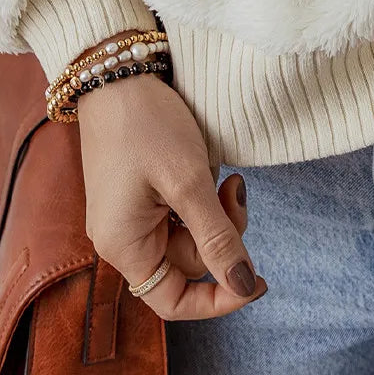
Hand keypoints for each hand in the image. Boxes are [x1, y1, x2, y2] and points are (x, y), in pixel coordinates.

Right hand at [77, 50, 267, 320]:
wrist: (115, 73)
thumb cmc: (145, 124)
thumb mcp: (188, 181)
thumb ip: (217, 237)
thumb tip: (242, 285)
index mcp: (124, 246)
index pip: (174, 301)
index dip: (218, 299)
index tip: (258, 280)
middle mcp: (122, 238)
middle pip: (188, 263)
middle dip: (222, 235)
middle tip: (236, 188)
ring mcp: (129, 215)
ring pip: (189, 236)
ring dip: (215, 212)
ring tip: (223, 174)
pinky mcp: (139, 193)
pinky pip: (179, 212)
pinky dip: (201, 197)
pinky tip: (205, 167)